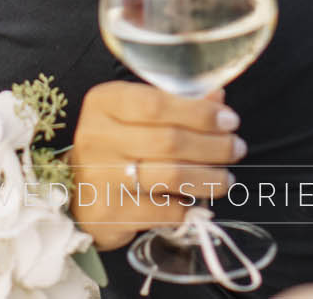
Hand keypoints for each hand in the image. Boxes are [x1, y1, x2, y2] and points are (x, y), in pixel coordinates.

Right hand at [69, 81, 244, 250]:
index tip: (229, 120)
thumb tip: (217, 99)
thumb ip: (175, 103)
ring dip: (209, 178)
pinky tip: (197, 200)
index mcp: (103, 103)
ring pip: (171, 175)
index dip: (199, 112)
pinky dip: (188, 206)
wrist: (76, 193)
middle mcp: (97, 137)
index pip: (156, 103)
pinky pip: (165, 209)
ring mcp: (100, 177)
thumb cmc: (114, 146)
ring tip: (226, 178)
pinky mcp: (110, 213)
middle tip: (236, 148)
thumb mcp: (136, 115)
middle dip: (214, 146)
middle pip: (170, 140)